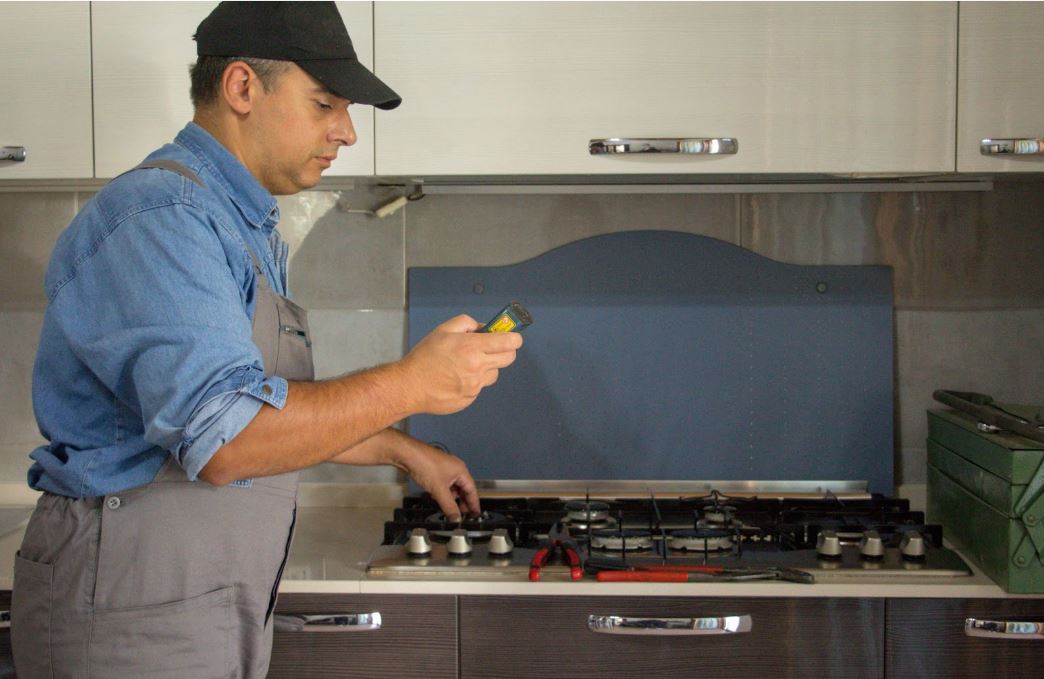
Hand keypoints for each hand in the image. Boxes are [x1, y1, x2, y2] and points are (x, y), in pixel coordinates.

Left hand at [392, 441, 480, 520]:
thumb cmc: (425, 464)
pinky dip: (442, 493)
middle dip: (462, 502)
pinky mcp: (434, 470)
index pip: (471, 490)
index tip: (475, 514)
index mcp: (461, 471)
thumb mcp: (439, 490)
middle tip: (462, 515)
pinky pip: (443, 484)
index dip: (473, 504)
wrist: (407, 454)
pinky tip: (437, 499)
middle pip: (463, 489)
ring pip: (452, 487)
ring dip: (451, 498)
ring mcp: (444, 468)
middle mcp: (454, 468)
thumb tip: (456, 518)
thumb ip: (449, 506)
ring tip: (449, 509)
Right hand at [399, 315, 522, 414]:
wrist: (410, 386)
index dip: (514, 338)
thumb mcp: (443, 330)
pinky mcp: (470, 398)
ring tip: (467, 364)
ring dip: (488, 367)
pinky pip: (480, 386)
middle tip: (493, 347)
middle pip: (510, 358)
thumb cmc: (424, 357)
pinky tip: (456, 377)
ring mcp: (475, 385)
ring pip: (494, 373)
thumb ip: (467, 323)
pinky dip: (474, 381)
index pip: (509, 342)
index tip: (512, 337)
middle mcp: (477, 367)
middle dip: (505, 350)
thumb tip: (483, 327)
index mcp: (472, 347)